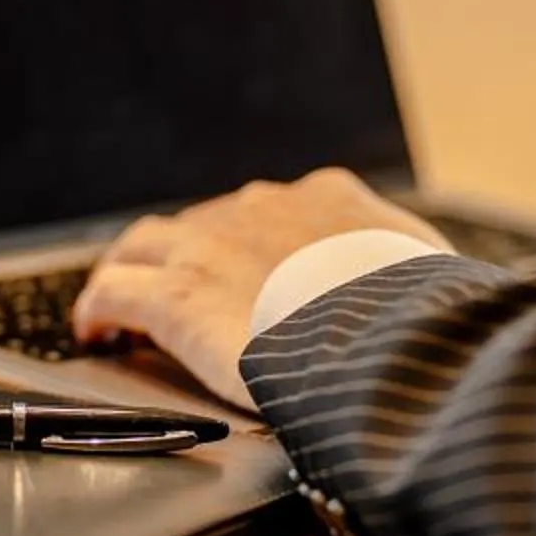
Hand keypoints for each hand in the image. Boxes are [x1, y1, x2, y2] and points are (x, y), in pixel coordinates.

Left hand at [72, 168, 446, 406]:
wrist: (388, 336)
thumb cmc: (423, 320)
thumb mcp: (436, 280)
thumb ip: (416, 278)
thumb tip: (438, 300)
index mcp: (328, 199)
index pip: (276, 211)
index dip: (254, 245)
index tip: (253, 274)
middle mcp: (264, 208)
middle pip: (207, 223)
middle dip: (191, 257)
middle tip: (182, 294)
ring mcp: (213, 246)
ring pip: (145, 244)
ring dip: (131, 271)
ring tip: (120, 308)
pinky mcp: (177, 294)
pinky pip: (115, 292)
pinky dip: (99, 308)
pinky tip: (97, 331)